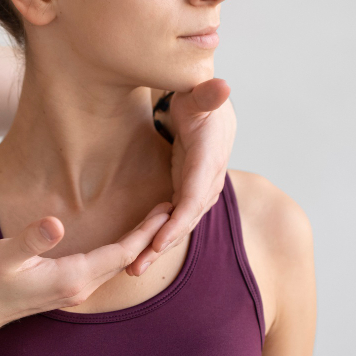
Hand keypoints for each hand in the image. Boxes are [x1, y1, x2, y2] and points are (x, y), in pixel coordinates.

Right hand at [0, 204, 172, 355]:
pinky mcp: (64, 290)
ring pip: (115, 267)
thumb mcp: (4, 256)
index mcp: (71, 277)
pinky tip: (120, 243)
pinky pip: (102, 270)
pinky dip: (119, 253)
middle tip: (170, 208)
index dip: (144, 231)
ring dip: (136, 245)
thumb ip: (31, 240)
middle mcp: (78, 288)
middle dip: (149, 236)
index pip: (120, 253)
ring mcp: (72, 292)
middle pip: (125, 260)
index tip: (164, 209)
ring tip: (152, 222)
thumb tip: (56, 224)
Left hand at [128, 79, 235, 275]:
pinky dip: (159, 236)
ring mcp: (201, 188)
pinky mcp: (190, 192)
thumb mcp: (198, 94)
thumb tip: (221, 86)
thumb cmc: (197, 97)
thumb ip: (206, 95)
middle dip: (162, 245)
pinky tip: (139, 253)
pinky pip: (175, 219)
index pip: (195, 197)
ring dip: (158, 247)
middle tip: (136, 267)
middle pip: (186, 219)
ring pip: (180, 224)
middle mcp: (209, 179)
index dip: (178, 222)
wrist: (206, 105)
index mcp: (209, 159)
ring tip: (134, 268)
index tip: (159, 243)